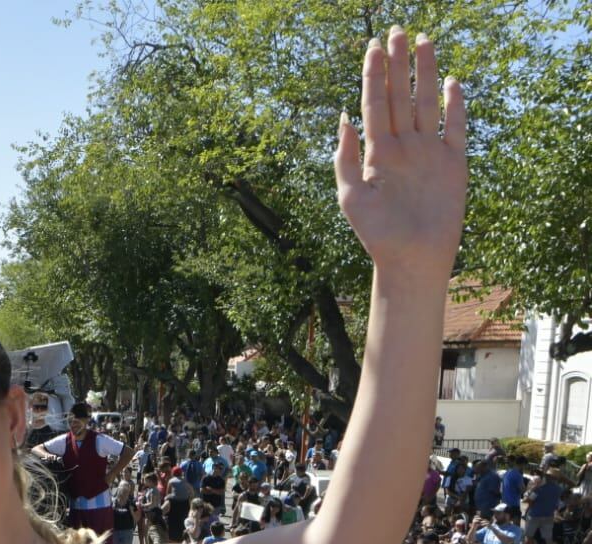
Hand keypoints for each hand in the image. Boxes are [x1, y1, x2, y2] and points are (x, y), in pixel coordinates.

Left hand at [335, 30, 465, 274]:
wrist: (410, 259)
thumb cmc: (375, 234)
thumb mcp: (350, 195)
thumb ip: (345, 156)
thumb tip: (343, 117)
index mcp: (376, 152)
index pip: (374, 104)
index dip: (373, 75)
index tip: (372, 46)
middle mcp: (402, 147)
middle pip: (399, 96)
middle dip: (397, 64)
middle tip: (397, 30)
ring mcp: (428, 152)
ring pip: (426, 103)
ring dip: (425, 73)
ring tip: (424, 41)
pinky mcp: (453, 163)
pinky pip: (454, 128)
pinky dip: (454, 105)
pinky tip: (451, 81)